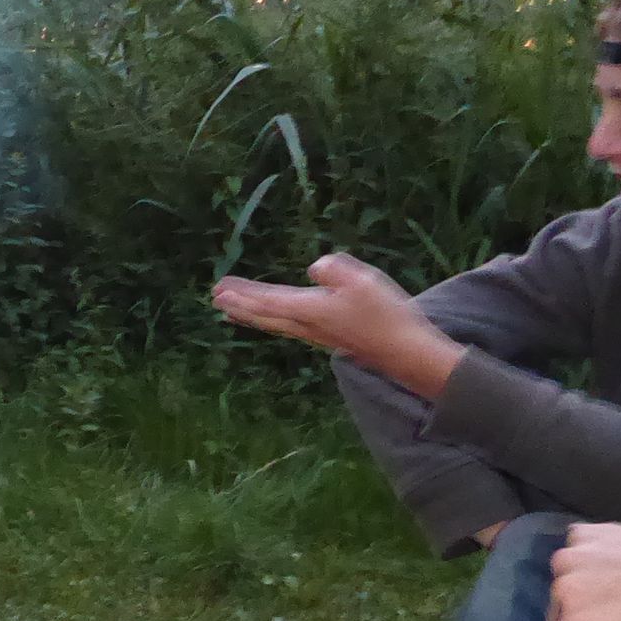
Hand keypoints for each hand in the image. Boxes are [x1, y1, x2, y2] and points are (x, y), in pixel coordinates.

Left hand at [213, 254, 465, 398]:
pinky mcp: (329, 338)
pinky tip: (276, 321)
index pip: (267, 301)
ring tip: (230, 312)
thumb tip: (313, 268)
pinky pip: (289, 328)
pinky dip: (272, 321)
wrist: (405, 352)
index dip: (243, 294)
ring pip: (275, 324)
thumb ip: (333, 269)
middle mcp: (306, 325)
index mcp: (308, 310)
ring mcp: (317, 334)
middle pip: (265, 315)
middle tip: (215, 297)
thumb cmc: (384, 315)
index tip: (220, 288)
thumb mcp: (362, 281)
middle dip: (240, 305)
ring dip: (251, 316)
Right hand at [537, 523, 620, 620]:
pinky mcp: (584, 533)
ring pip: (563, 579)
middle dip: (578, 619)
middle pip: (554, 615)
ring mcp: (570, 557)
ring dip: (582, 585)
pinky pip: (575, 548)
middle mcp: (561, 591)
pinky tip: (615, 559)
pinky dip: (590, 556)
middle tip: (615, 616)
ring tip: (618, 584)